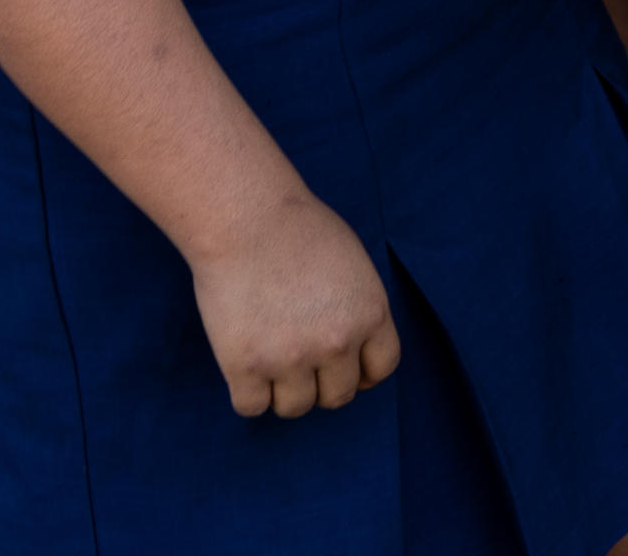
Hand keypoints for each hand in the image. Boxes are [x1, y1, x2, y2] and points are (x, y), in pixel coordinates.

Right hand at [190, 189, 397, 417]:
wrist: (247, 220)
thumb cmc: (299, 230)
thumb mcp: (353, 267)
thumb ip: (357, 308)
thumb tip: (351, 347)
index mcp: (370, 315)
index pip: (382, 368)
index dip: (363, 373)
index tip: (346, 370)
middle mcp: (336, 343)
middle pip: (338, 396)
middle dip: (322, 384)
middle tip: (302, 364)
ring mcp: (290, 358)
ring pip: (295, 408)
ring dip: (284, 392)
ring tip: (271, 362)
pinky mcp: (245, 367)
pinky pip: (251, 407)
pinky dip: (248, 394)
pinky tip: (245, 368)